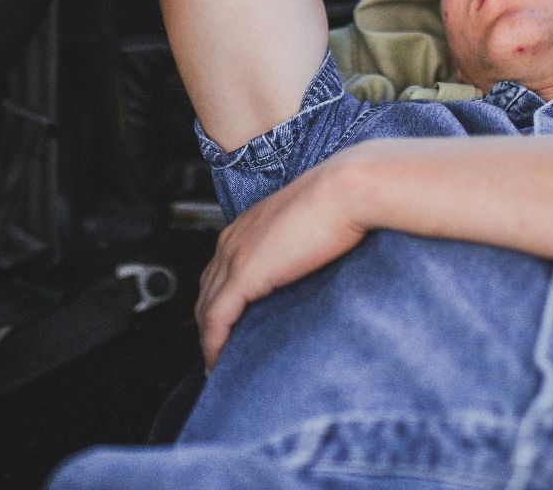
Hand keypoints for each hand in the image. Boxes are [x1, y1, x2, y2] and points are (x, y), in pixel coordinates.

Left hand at [195, 152, 370, 370]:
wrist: (346, 190)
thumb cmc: (341, 201)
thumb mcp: (311, 224)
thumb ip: (299, 245)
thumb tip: (309, 266)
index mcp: (248, 226)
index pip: (220, 270)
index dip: (219, 300)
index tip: (228, 325)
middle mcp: (234, 239)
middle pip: (206, 290)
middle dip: (207, 322)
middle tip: (217, 350)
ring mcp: (235, 256)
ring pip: (206, 307)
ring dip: (208, 337)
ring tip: (216, 363)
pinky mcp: (244, 274)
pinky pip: (217, 318)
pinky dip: (213, 343)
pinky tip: (217, 361)